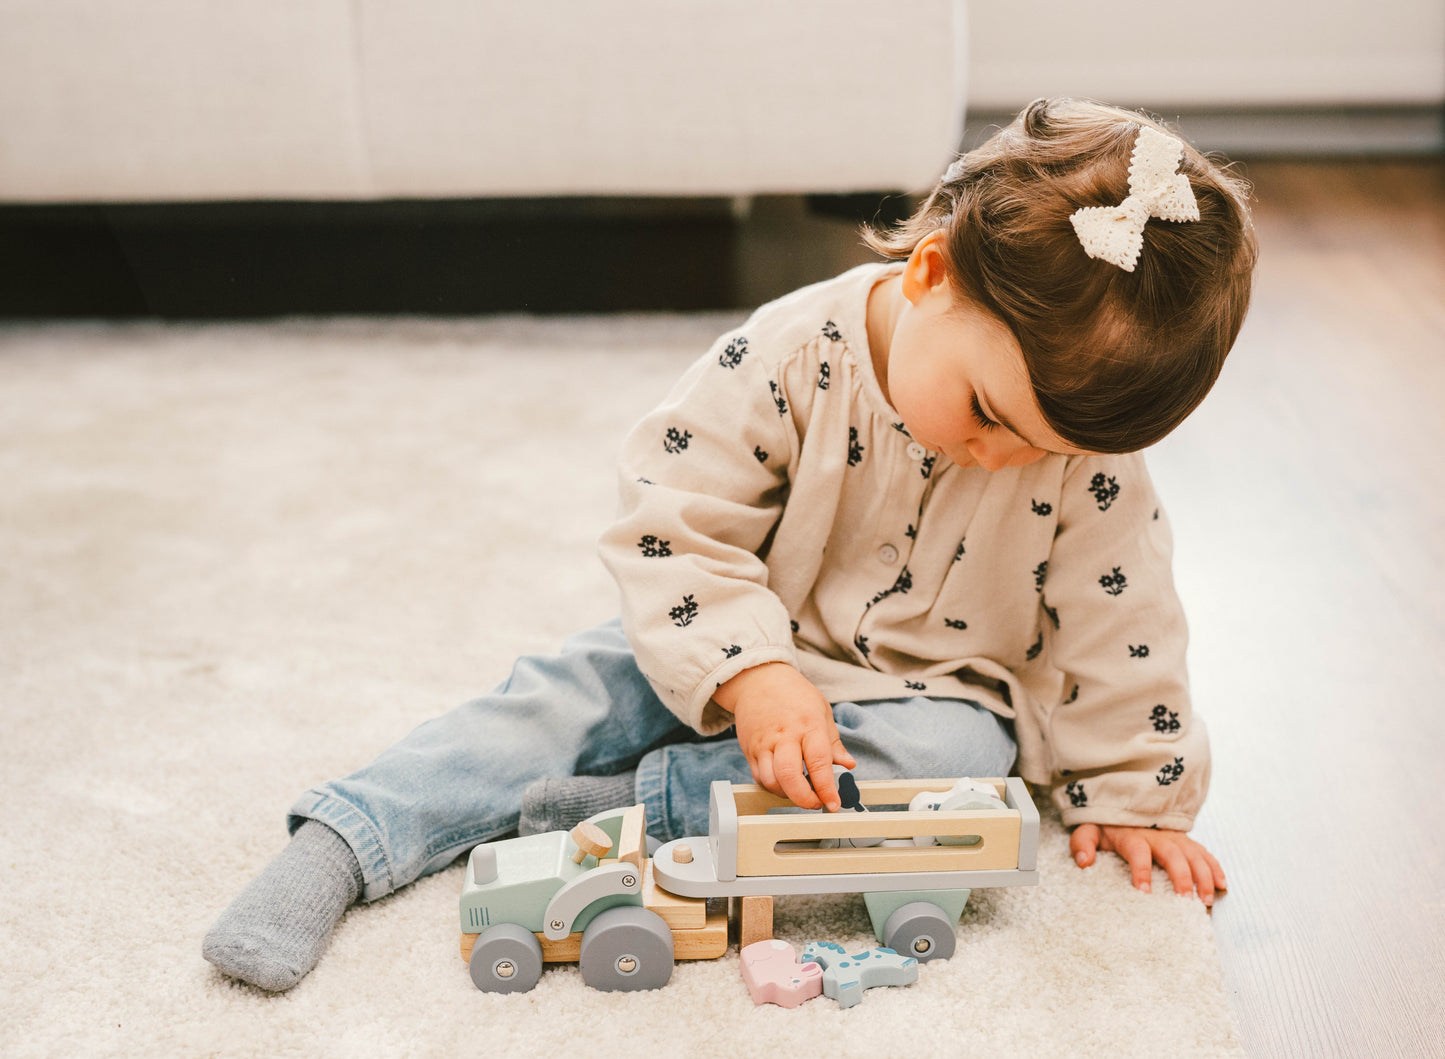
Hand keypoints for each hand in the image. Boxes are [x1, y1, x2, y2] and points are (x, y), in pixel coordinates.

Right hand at [714, 662, 855, 811]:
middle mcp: (785, 736)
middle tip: (816, 803)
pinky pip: (759, 777)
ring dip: (787, 794)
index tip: (833, 804)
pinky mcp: (750, 750)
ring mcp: (764, 744)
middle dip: (804, 798)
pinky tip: (784, 783)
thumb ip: (833, 742)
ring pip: (771, 781)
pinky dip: (772, 787)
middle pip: (789, 776)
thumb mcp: (822, 711)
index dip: (826, 788)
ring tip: (800, 792)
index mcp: (808, 725)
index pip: (819, 762)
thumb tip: (848, 764)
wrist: (758, 679)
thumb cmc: (793, 693)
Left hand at [1070, 824, 1226, 906]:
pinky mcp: (1186, 841)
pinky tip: (1222, 885)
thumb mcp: (1089, 829)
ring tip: (1206, 900)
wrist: (1125, 800)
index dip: (1140, 870)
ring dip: (1203, 877)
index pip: (1137, 852)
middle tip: (1186, 901)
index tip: (1143, 890)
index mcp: (1131, 835)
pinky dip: (1215, 868)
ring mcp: (1175, 837)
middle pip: (1173, 855)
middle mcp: (1157, 835)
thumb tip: (1084, 862)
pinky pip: (1204, 853)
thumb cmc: (1107, 823)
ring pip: (1194, 855)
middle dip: (1181, 877)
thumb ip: (1083, 843)